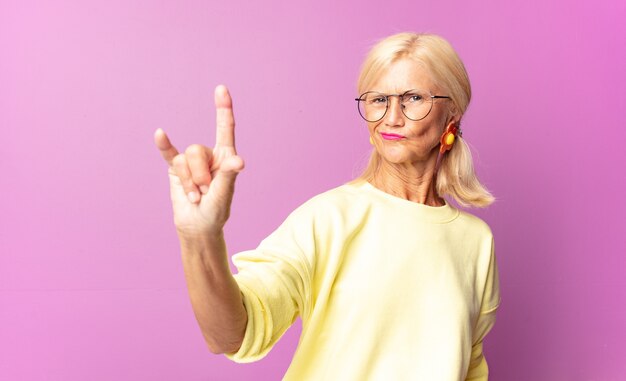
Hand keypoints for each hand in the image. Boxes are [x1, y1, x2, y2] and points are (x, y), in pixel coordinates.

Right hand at [154, 85, 244, 235]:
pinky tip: (160, 134)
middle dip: (200, 175)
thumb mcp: (225, 193)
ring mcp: (190, 162)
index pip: (225, 129)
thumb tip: (239, 161)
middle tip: (206, 192)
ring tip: (196, 196)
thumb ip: (229, 174)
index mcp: (225, 156)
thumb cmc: (216, 210)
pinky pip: (168, 154)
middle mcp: (208, 155)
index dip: (223, 109)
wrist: (197, 226)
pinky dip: (164, 145)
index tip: (221, 89)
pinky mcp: (175, 170)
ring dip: (189, 182)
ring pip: (184, 160)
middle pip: (197, 150)